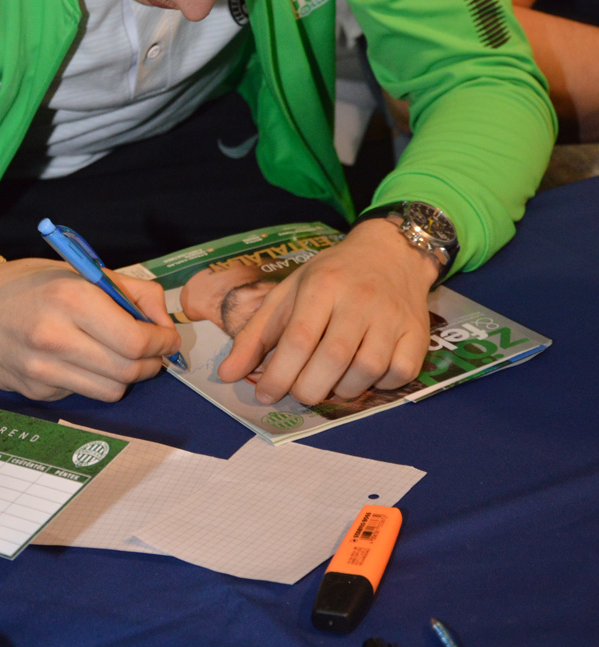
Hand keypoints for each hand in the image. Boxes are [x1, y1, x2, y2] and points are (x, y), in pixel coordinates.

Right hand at [0, 258, 180, 401]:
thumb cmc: (31, 285)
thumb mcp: (82, 272)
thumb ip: (131, 291)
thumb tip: (165, 322)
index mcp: (71, 298)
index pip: (135, 340)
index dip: (162, 343)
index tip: (168, 338)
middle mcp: (55, 337)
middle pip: (128, 371)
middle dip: (152, 363)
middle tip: (155, 352)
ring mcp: (42, 370)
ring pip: (111, 391)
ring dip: (127, 377)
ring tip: (121, 356)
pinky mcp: (35, 392)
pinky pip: (84, 394)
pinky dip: (94, 380)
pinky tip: (82, 360)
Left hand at [217, 220, 435, 403]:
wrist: (391, 252)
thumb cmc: (332, 275)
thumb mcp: (289, 292)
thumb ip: (256, 335)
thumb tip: (227, 375)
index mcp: (323, 284)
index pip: (299, 338)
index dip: (278, 375)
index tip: (265, 394)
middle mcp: (360, 298)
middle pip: (333, 358)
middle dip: (308, 388)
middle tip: (298, 392)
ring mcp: (393, 316)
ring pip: (367, 371)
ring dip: (342, 390)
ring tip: (328, 382)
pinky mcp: (418, 333)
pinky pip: (400, 374)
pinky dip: (379, 386)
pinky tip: (362, 375)